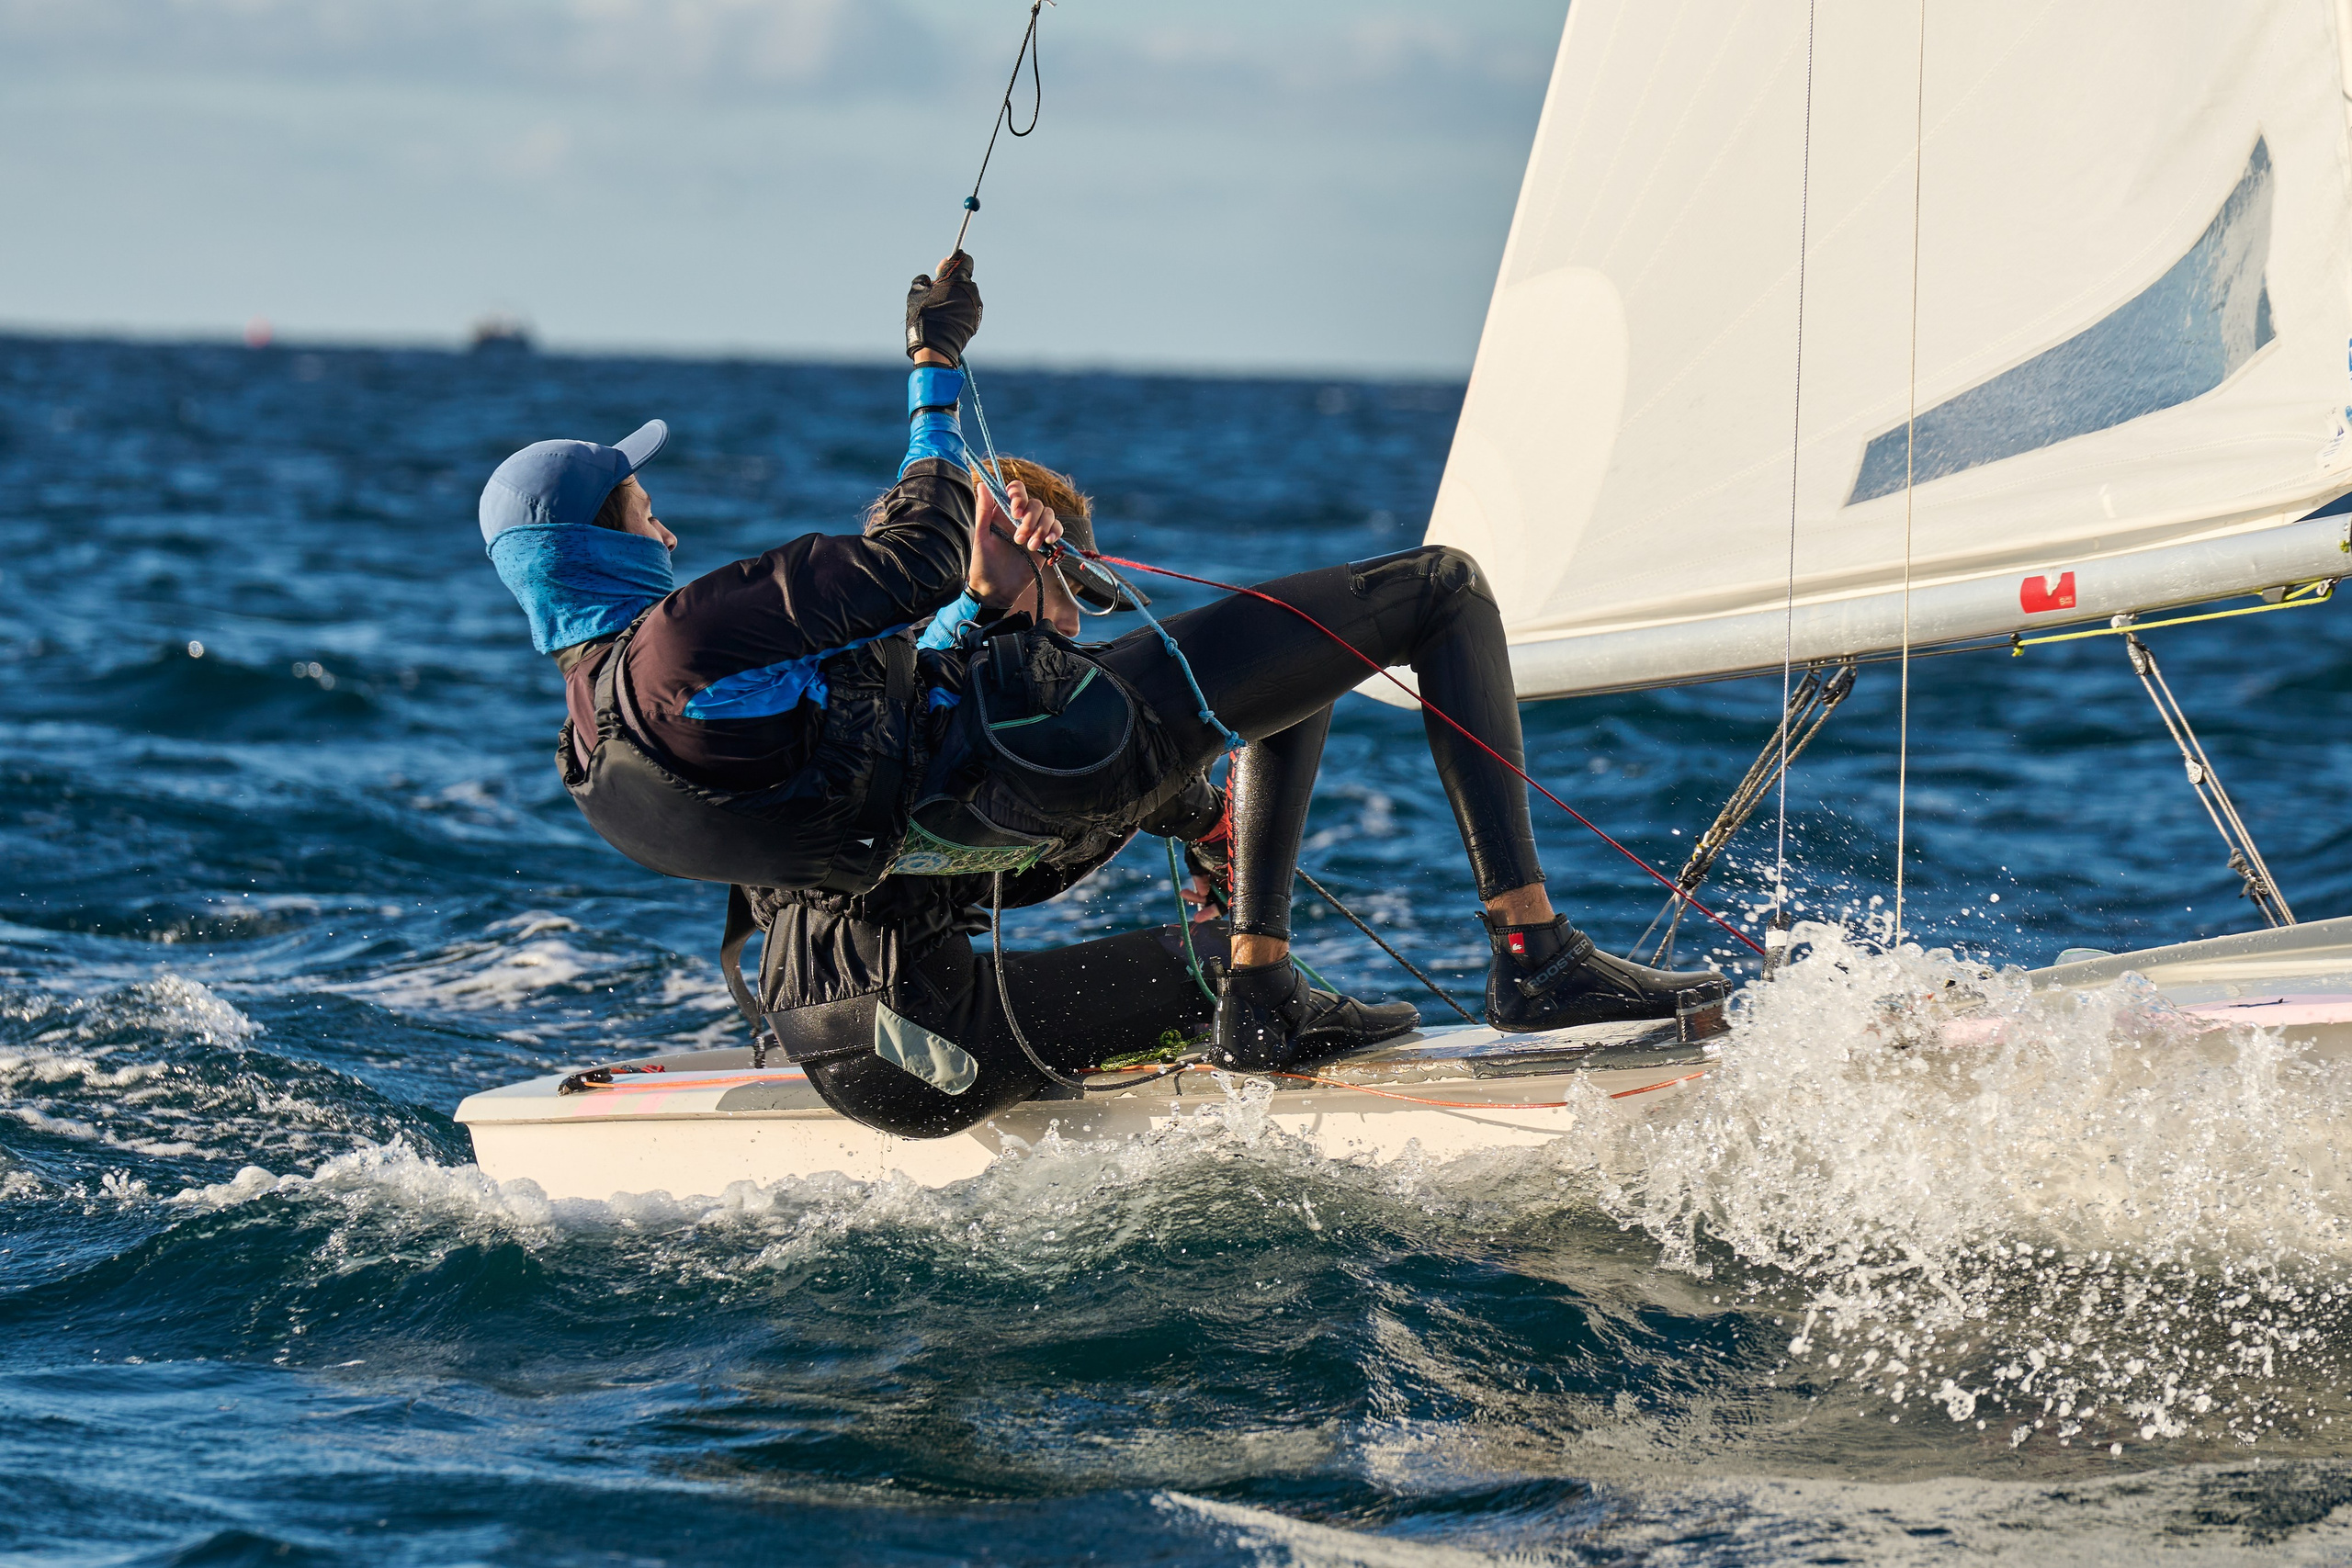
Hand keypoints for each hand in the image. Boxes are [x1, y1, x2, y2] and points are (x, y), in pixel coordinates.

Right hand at [906, 251, 982, 364]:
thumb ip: (924, 280)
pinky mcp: (976, 321)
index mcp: (958, 279)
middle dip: (952, 282)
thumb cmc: (923, 316)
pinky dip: (959, 310)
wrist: (935, 347)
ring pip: (966, 295)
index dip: (954, 261)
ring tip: (940, 308)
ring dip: (956, 297)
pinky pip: (967, 309)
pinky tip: (947, 319)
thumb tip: (931, 278)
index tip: (943, 268)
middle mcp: (971, 291)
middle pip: (964, 279)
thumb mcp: (916, 292)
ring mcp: (975, 307)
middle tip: (937, 291)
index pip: (965, 260)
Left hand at [971, 478, 1059, 597]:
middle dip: (1031, 520)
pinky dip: (1056, 532)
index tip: (1015, 512)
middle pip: (1036, 503)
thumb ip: (983, 510)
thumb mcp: (980, 537)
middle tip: (1019, 539)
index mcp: (1003, 513)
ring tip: (1030, 547)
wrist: (996, 590)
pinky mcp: (1045, 544)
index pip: (1017, 490)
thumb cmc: (983, 564)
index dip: (1019, 496)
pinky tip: (1049, 542)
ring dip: (1042, 528)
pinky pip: (1057, 529)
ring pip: (1048, 514)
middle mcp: (1020, 519)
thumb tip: (983, 484)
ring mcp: (1034, 530)